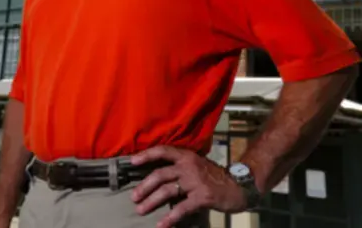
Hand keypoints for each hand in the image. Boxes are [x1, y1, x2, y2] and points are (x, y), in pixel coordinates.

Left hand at [129, 146, 247, 227]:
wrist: (239, 187)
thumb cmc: (214, 177)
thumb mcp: (196, 165)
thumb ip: (179, 168)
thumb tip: (156, 177)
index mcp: (186, 156)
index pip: (162, 151)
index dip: (146, 155)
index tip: (132, 162)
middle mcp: (189, 166)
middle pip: (159, 174)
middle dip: (144, 186)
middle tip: (133, 197)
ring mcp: (195, 181)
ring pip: (167, 191)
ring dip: (151, 201)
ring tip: (141, 210)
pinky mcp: (202, 197)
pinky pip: (181, 208)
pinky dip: (170, 218)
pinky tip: (161, 225)